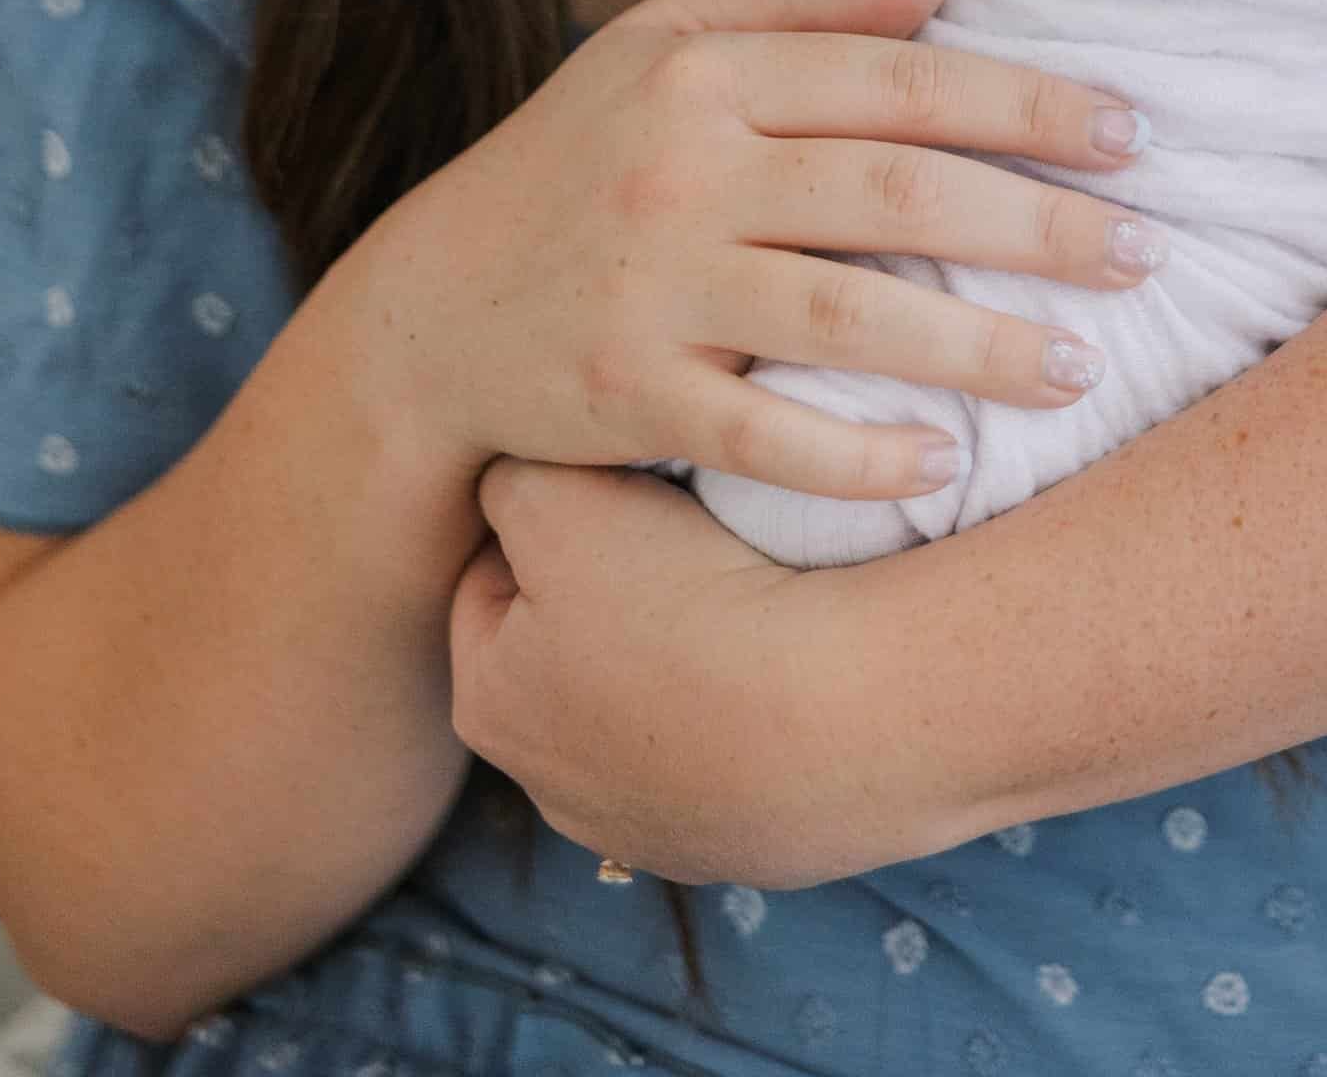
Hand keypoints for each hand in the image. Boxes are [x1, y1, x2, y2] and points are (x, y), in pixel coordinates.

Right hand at [356, 0, 1166, 499]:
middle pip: (896, 189)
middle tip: (1149, 253)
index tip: (1131, 133)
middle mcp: (683, 167)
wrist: (428, 315)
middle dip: (1040, 223)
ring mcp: (654, 283)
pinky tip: (945, 462)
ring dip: (983, 344)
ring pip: (851, 313)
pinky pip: (766, 434)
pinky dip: (860, 452)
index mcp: (704, 71)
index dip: (1026, 104)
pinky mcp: (627, 393)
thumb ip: (802, 5)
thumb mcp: (661, 47)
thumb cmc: (576, 164)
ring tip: (1085, 366)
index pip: (898, 80)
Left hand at [450, 457, 876, 887]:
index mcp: (491, 709)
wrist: (837, 712)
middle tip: (676, 532)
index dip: (546, 516)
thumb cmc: (683, 593)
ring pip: (649, 711)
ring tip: (739, 596)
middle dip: (608, 595)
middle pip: (568, 655)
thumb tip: (516, 483)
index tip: (612, 484)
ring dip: (680, 658)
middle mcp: (555, 793)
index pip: (489, 582)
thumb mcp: (560, 494)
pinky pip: (729, 753)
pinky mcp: (742, 848)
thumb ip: (510, 478)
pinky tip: (785, 661)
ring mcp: (653, 832)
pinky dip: (748, 709)